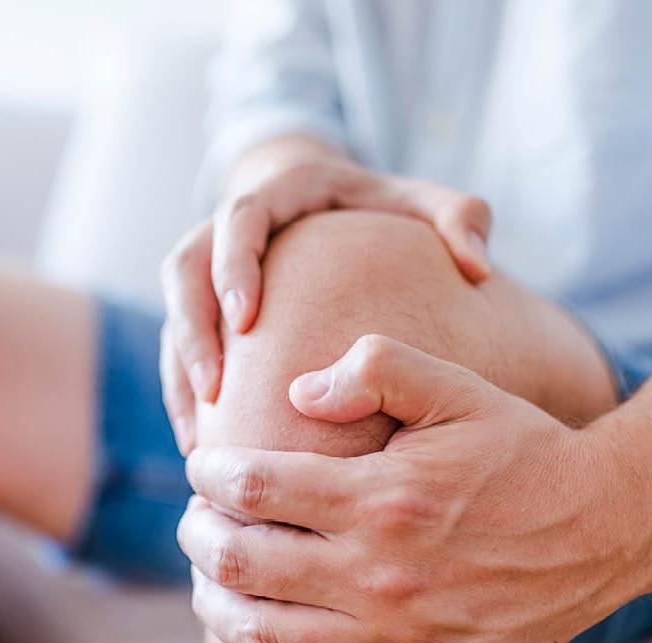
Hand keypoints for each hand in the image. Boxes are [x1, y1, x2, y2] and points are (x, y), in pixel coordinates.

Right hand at [159, 157, 493, 453]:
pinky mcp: (201, 304)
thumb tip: (477, 266)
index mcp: (278, 193)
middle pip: (184, 269)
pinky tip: (200, 440)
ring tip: (199, 434)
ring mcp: (209, 267)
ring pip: (174, 314)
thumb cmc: (378, 207)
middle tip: (216, 388)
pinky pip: (177, 346)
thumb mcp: (420, 202)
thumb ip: (458, 218)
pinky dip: (183, 391)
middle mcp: (228, 226)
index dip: (234, 267)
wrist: (324, 201)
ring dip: (180, 372)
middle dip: (193, 329)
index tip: (247, 319)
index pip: (239, 218)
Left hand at [178, 335, 651, 642]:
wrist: (606, 526)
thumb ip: (374, 369)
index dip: (210, 472)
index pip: (253, 486)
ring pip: (267, 638)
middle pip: (242, 563)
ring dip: (216, 607)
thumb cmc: (523, 451)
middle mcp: (382, 575)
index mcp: (381, 498)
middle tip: (193, 520)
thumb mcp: (456, 389)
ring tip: (208, 580)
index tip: (203, 464)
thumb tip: (296, 393)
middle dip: (197, 536)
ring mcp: (403, 639)